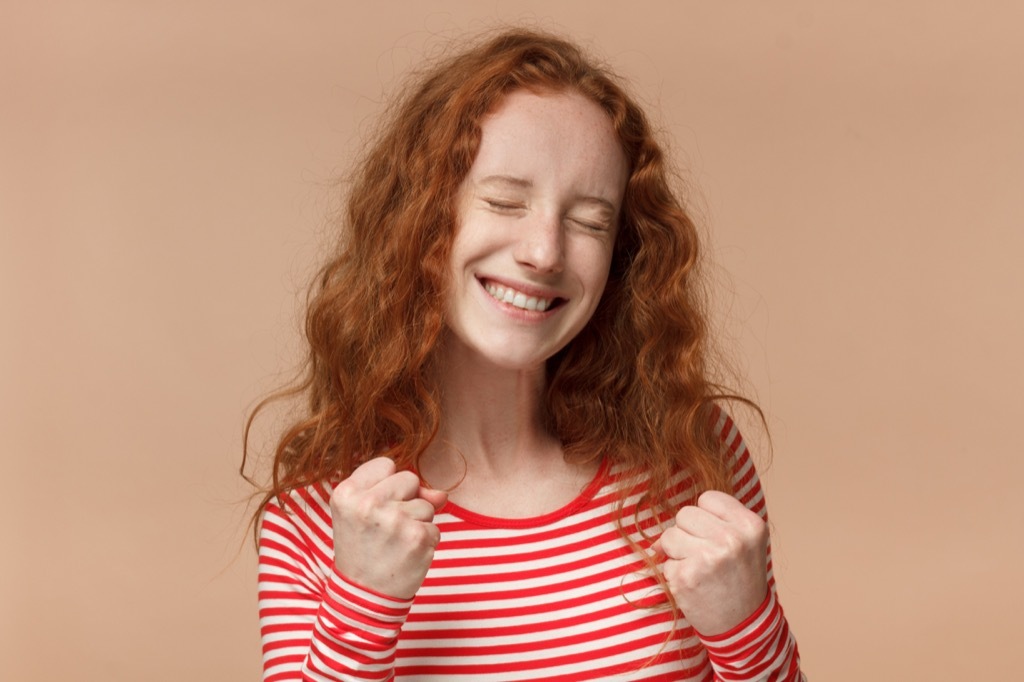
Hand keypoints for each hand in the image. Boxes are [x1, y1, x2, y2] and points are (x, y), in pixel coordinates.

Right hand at [330, 457, 447, 598]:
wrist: (362, 596)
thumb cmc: (363, 549)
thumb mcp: (363, 514)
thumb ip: (399, 491)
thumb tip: (441, 495)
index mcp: (346, 493)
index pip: (386, 464)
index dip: (387, 486)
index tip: (375, 508)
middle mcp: (368, 503)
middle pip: (409, 478)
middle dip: (405, 500)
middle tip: (385, 528)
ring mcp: (395, 520)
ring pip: (426, 504)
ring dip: (417, 522)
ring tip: (394, 543)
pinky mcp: (417, 537)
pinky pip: (435, 527)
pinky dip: (425, 541)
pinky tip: (406, 554)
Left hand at [653, 490, 768, 635]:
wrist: (744, 626)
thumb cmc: (740, 579)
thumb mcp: (744, 542)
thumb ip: (714, 521)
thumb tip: (661, 533)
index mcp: (750, 525)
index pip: (707, 498)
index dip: (706, 518)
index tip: (717, 538)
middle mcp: (731, 539)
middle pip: (684, 514)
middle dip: (688, 534)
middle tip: (708, 557)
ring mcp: (708, 557)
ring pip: (669, 535)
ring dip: (678, 553)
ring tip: (701, 570)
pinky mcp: (687, 576)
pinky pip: (665, 561)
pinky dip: (675, 573)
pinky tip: (695, 585)